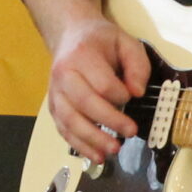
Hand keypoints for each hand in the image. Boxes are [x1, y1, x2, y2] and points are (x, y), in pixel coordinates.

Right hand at [47, 16, 149, 161]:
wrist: (70, 36)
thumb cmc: (100, 41)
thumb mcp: (126, 42)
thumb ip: (137, 65)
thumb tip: (137, 92)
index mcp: (82, 55)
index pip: (101, 83)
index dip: (120, 95)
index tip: (132, 97)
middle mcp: (63, 74)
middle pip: (84, 104)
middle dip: (109, 121)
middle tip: (130, 132)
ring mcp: (55, 92)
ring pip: (70, 121)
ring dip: (92, 140)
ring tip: (113, 150)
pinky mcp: (53, 107)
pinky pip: (63, 130)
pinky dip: (80, 145)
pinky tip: (96, 155)